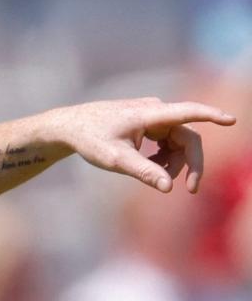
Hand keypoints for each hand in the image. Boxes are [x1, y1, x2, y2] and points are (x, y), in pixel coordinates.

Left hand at [50, 98, 236, 192]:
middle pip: (187, 137)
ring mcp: (152, 115)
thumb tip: (168, 187)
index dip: (211, 117)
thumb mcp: (115, 159)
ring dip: (173, 162)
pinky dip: (164, 156)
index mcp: (149, 114)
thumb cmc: (90, 139)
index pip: (187, 112)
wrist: (69, 127)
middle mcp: (154, 110)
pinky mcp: (148, 121)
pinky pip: (167, 140)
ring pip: (177, 141)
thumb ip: (143, 171)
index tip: (231, 120)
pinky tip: (149, 166)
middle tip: (190, 189)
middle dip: (190, 163)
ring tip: (154, 176)